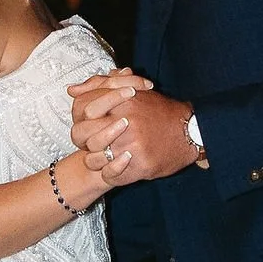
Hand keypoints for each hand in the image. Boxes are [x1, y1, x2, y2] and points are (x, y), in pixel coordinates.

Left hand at [68, 69, 199, 183]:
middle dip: (84, 142)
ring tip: (106, 158)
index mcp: (122, 100)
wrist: (191, 131)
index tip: (90, 124)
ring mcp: (132, 145)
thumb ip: (100, 86)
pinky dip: (110, 175)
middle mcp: (125, 121)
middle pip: (82, 135)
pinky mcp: (141, 165)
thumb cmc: (160, 111)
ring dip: (95, 161)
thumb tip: (71, 90)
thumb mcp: (132, 90)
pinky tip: (117, 169)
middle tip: (94, 144)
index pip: (82, 109)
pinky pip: (111, 175)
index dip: (80, 120)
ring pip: (93, 159)